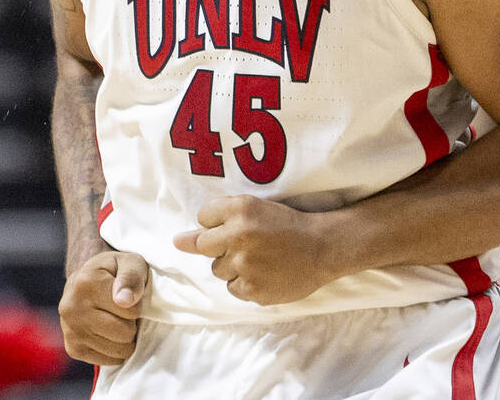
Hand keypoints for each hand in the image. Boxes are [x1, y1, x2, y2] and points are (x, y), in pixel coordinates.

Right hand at [57, 250, 148, 365]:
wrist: (87, 281)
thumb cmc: (114, 272)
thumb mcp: (129, 263)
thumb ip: (131, 277)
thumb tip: (125, 300)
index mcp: (86, 282)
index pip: (131, 310)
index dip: (137, 304)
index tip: (128, 295)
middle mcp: (71, 307)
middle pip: (125, 333)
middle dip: (130, 323)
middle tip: (122, 310)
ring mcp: (70, 330)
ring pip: (119, 350)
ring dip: (123, 337)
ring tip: (113, 319)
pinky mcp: (73, 349)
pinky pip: (109, 361)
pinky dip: (114, 349)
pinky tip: (106, 331)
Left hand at [173, 195, 339, 304]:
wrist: (322, 247)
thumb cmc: (286, 225)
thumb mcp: (253, 208)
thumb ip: (214, 220)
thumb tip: (176, 242)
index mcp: (239, 210)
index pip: (203, 217)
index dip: (218, 222)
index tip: (238, 225)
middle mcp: (238, 236)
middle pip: (203, 246)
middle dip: (219, 246)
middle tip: (245, 245)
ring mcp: (245, 265)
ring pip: (218, 269)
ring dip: (232, 265)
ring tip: (259, 259)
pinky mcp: (253, 290)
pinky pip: (233, 288)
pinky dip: (245, 283)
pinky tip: (264, 274)